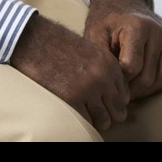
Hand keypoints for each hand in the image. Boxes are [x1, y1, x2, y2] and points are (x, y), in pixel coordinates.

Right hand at [9, 13, 131, 129]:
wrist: (36, 40)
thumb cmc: (59, 46)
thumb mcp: (90, 52)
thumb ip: (104, 70)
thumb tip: (111, 93)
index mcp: (110, 65)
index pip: (125, 96)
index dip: (114, 103)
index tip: (105, 104)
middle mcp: (103, 78)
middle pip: (118, 112)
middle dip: (109, 115)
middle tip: (97, 113)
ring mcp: (88, 90)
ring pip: (104, 121)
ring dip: (95, 120)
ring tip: (86, 114)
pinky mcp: (71, 99)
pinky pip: (85, 121)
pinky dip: (81, 121)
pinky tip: (75, 112)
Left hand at [85, 0, 161, 99]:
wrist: (120, 4)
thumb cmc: (106, 23)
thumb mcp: (94, 36)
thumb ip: (102, 58)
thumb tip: (111, 83)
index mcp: (136, 27)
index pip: (131, 68)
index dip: (118, 80)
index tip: (110, 79)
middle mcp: (157, 30)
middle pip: (148, 77)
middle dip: (132, 90)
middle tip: (120, 90)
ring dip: (149, 88)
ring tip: (134, 86)